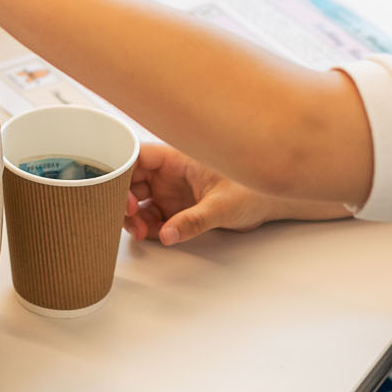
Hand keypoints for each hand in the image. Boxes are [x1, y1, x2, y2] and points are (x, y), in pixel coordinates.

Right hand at [123, 141, 349, 244]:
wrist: (271, 203)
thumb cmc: (253, 191)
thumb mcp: (222, 206)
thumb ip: (194, 220)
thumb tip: (169, 233)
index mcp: (177, 158)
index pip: (137, 156)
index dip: (121, 171)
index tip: (121, 193)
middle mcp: (169, 174)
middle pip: (130, 180)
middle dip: (122, 198)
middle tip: (128, 217)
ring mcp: (171, 191)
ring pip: (137, 200)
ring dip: (132, 216)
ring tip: (140, 232)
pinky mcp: (176, 209)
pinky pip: (151, 217)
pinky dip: (146, 227)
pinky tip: (153, 235)